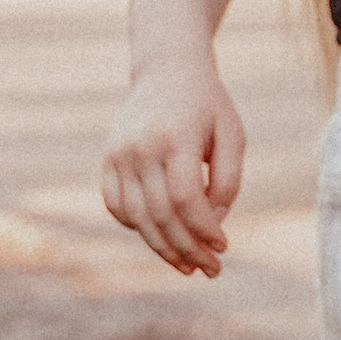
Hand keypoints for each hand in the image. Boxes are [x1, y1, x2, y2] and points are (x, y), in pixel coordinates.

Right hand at [101, 62, 245, 276]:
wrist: (166, 70)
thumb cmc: (207, 106)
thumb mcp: (232, 135)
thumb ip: (228, 180)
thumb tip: (213, 223)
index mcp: (174, 138)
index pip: (186, 200)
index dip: (204, 231)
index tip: (224, 246)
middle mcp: (140, 148)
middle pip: (161, 215)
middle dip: (188, 249)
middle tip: (210, 269)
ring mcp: (119, 154)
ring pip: (137, 217)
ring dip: (163, 248)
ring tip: (188, 266)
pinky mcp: (108, 160)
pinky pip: (117, 206)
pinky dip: (138, 227)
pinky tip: (161, 238)